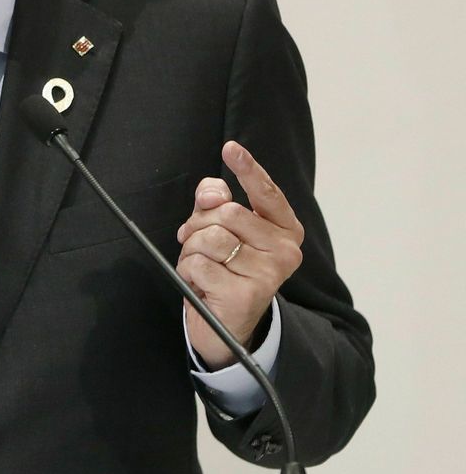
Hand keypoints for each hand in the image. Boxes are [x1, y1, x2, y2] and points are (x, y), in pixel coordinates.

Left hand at [175, 142, 303, 368]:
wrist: (225, 326)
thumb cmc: (224, 270)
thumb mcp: (220, 232)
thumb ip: (215, 204)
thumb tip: (214, 192)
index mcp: (285, 229)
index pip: (266, 192)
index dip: (247, 169)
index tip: (231, 148)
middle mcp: (285, 250)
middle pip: (225, 213)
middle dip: (199, 226)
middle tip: (197, 245)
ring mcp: (269, 273)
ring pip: (209, 238)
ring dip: (191, 250)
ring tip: (202, 267)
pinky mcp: (246, 293)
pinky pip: (197, 263)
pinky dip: (188, 271)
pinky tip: (201, 284)